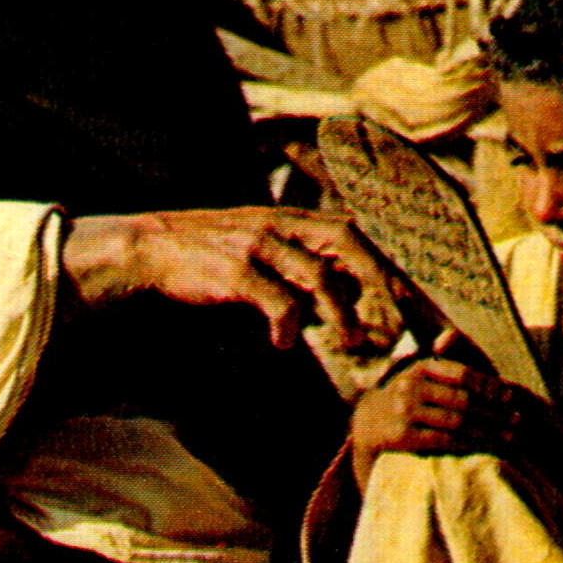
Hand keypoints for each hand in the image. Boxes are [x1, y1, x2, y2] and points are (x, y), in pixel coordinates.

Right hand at [60, 207, 403, 350]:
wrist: (154, 247)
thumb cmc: (215, 253)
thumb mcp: (265, 245)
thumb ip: (305, 261)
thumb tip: (351, 290)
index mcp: (292, 218)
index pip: (353, 229)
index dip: (384, 258)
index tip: (408, 291)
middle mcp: (281, 225)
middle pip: (346, 241)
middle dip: (376, 279)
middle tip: (392, 315)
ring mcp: (258, 246)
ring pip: (317, 274)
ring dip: (341, 312)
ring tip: (351, 341)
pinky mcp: (234, 272)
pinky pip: (275, 300)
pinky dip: (288, 325)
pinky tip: (285, 344)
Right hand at [346, 353, 523, 484]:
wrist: (367, 422)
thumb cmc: (405, 395)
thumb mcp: (418, 372)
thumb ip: (441, 359)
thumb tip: (451, 336)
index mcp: (421, 368)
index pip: (463, 375)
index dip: (489, 385)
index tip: (510, 395)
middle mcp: (411, 387)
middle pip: (464, 400)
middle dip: (495, 411)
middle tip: (517, 419)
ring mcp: (405, 412)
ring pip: (457, 422)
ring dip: (488, 430)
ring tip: (508, 435)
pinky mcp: (402, 436)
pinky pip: (444, 440)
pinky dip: (468, 443)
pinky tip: (485, 446)